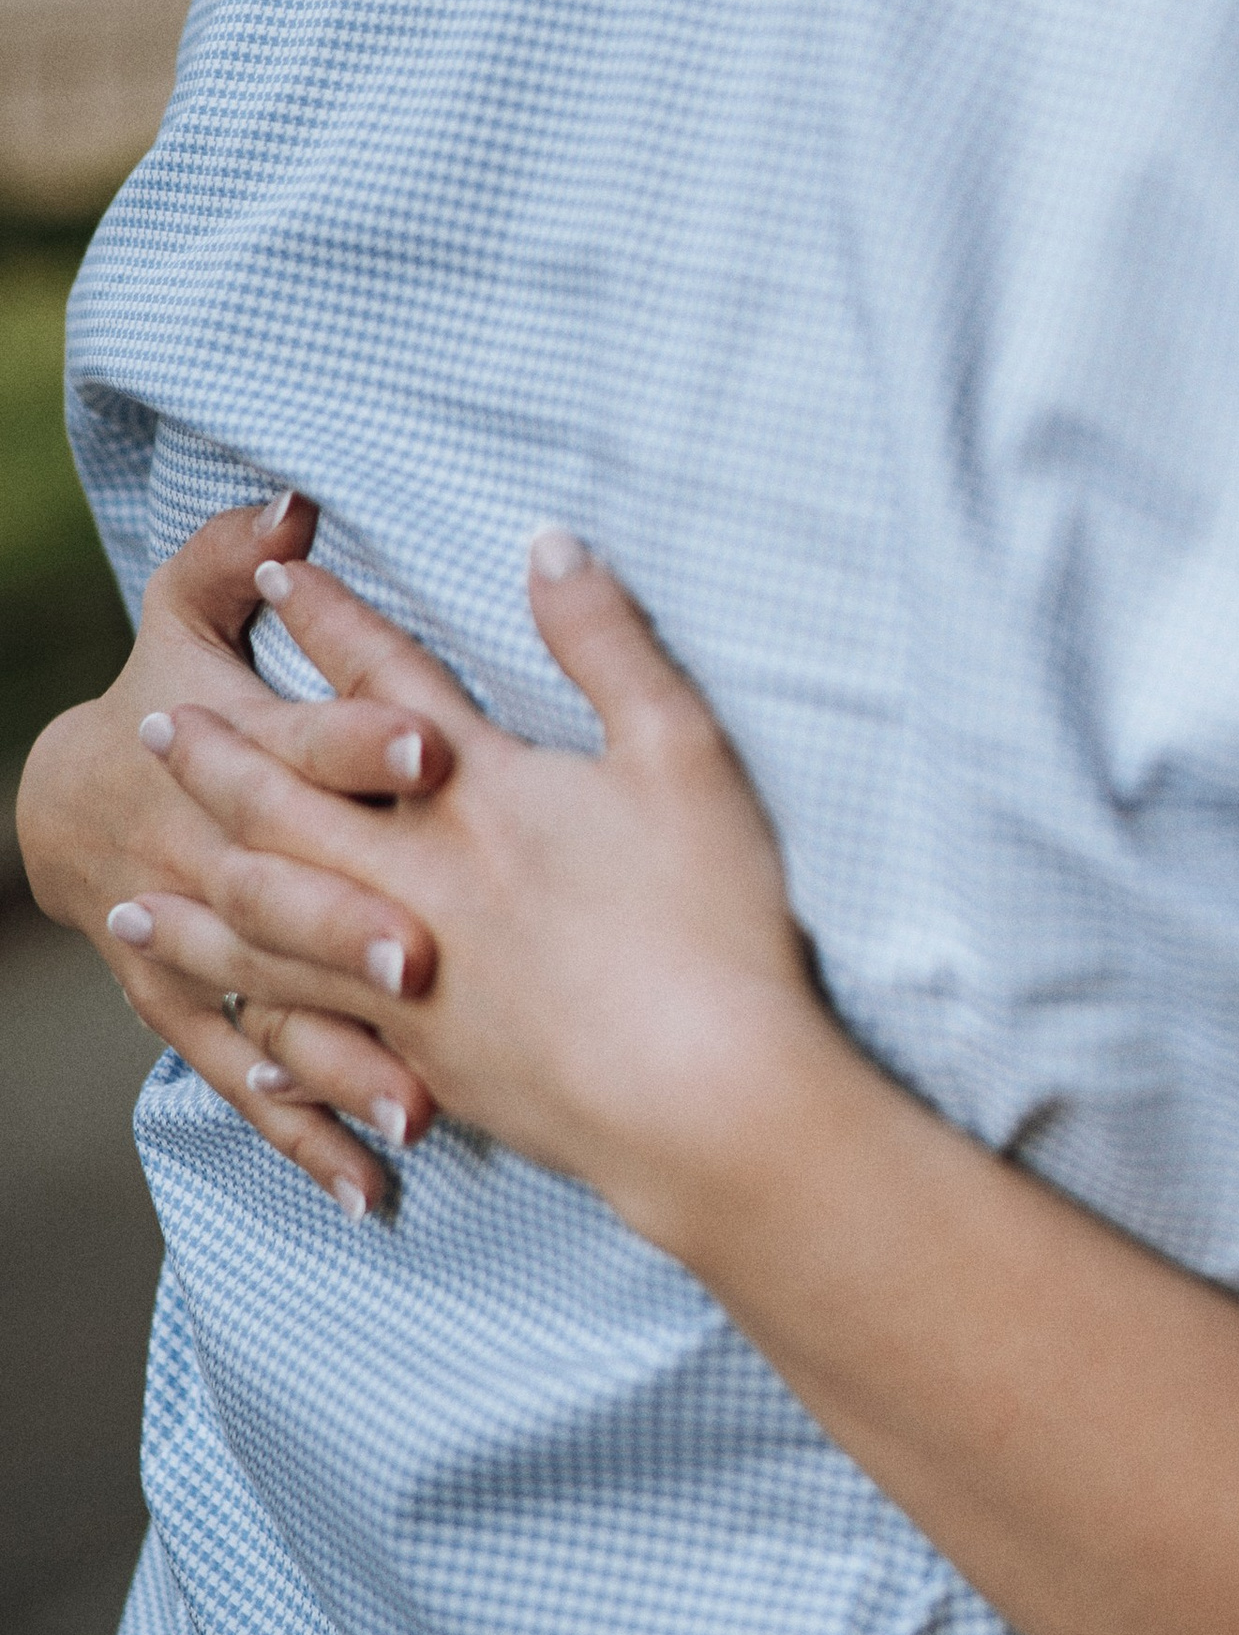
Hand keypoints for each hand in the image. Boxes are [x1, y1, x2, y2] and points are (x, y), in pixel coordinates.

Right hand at [16, 497, 450, 1218]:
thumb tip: (292, 504)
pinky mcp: (201, 1008)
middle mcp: (211, 853)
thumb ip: (234, 558)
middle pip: (284, 887)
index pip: (297, 736)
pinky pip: (256, 1079)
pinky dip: (308, 1134)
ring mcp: (201, 943)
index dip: (358, 735)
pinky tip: (376, 1189)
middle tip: (428, 955)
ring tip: (419, 1107)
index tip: (434, 743)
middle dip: (349, 918)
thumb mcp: (184, 609)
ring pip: (273, 1004)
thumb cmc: (162, 688)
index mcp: (225, 745)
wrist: (63, 796)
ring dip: (340, 1055)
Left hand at [124, 530, 828, 1248]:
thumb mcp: (683, 753)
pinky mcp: (424, 1054)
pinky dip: (262, 1023)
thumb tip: (549, 544)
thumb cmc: (708, 916)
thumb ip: (609, 644)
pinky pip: (312, 1033)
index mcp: (481, 793)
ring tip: (134, 897)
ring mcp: (409, 973)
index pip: (386, 688)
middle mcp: (419, 876)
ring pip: (268, 929)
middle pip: (287, 806)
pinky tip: (241, 1029)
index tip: (282, 579)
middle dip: (216, 761)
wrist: (702, 1090)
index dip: (332, 624)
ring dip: (196, 905)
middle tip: (153, 729)